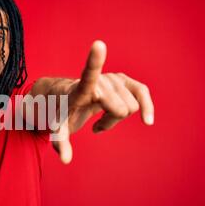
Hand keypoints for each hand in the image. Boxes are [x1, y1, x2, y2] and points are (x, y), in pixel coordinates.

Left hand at [53, 40, 154, 163]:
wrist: (68, 98)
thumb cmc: (62, 113)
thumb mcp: (58, 129)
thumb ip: (60, 143)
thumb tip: (65, 161)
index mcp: (80, 88)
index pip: (88, 75)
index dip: (95, 62)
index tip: (98, 45)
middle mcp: (99, 80)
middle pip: (121, 109)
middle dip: (111, 121)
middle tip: (94, 125)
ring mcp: (112, 78)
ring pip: (130, 107)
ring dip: (118, 118)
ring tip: (102, 117)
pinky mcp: (122, 80)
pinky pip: (143, 92)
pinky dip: (147, 107)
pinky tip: (146, 120)